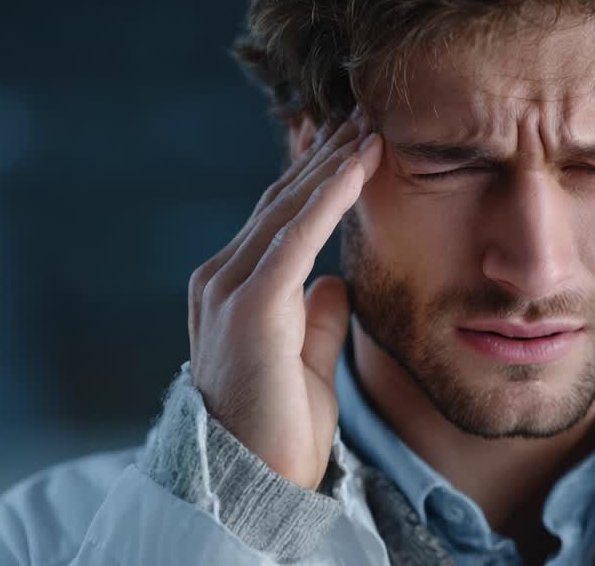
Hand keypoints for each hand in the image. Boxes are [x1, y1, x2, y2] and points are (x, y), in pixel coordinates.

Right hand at [186, 113, 382, 489]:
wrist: (253, 484)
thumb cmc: (280, 429)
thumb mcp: (307, 362)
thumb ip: (317, 320)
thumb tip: (336, 284)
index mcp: (236, 289)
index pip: (282, 216)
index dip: (318, 174)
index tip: (353, 137)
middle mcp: (224, 278)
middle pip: (283, 199)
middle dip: (327, 153)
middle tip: (366, 109)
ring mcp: (230, 289)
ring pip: (289, 207)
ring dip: (333, 162)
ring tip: (370, 122)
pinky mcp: (250, 307)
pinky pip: (296, 238)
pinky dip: (328, 197)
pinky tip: (358, 165)